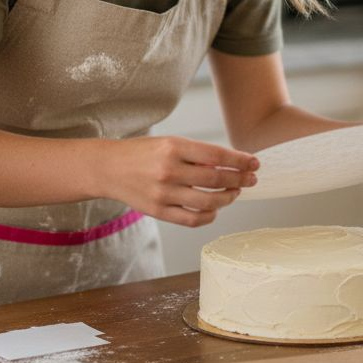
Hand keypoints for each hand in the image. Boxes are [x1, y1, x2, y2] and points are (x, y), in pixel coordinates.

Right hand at [98, 136, 257, 226]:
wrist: (108, 168)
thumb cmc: (143, 153)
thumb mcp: (169, 142)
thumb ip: (198, 154)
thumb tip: (231, 166)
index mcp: (174, 147)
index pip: (217, 155)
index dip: (240, 161)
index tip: (254, 163)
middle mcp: (169, 170)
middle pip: (216, 179)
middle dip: (240, 179)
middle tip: (251, 179)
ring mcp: (163, 193)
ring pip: (208, 202)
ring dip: (228, 198)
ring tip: (234, 193)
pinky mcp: (158, 211)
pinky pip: (192, 219)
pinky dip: (209, 216)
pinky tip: (215, 209)